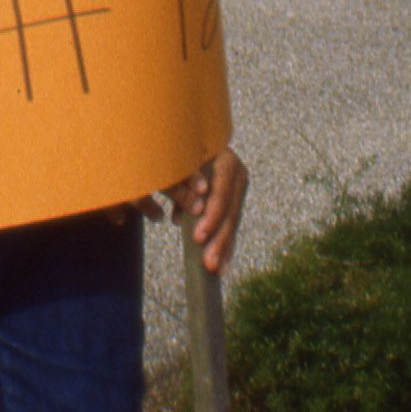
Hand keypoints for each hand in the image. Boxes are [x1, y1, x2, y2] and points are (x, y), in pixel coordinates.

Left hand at [167, 146, 246, 274]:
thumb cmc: (173, 153)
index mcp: (223, 157)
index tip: (199, 236)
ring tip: (215, 268)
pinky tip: (221, 264)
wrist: (179, 142)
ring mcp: (236, 185)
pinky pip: (229, 224)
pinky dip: (223, 243)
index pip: (221, 190)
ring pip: (232, 220)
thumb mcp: (174, 166)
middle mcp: (235, 171)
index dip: (213, 214)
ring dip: (223, 246)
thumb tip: (193, 210)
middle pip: (230, 209)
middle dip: (219, 238)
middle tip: (209, 263)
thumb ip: (181, 185)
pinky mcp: (233, 199)